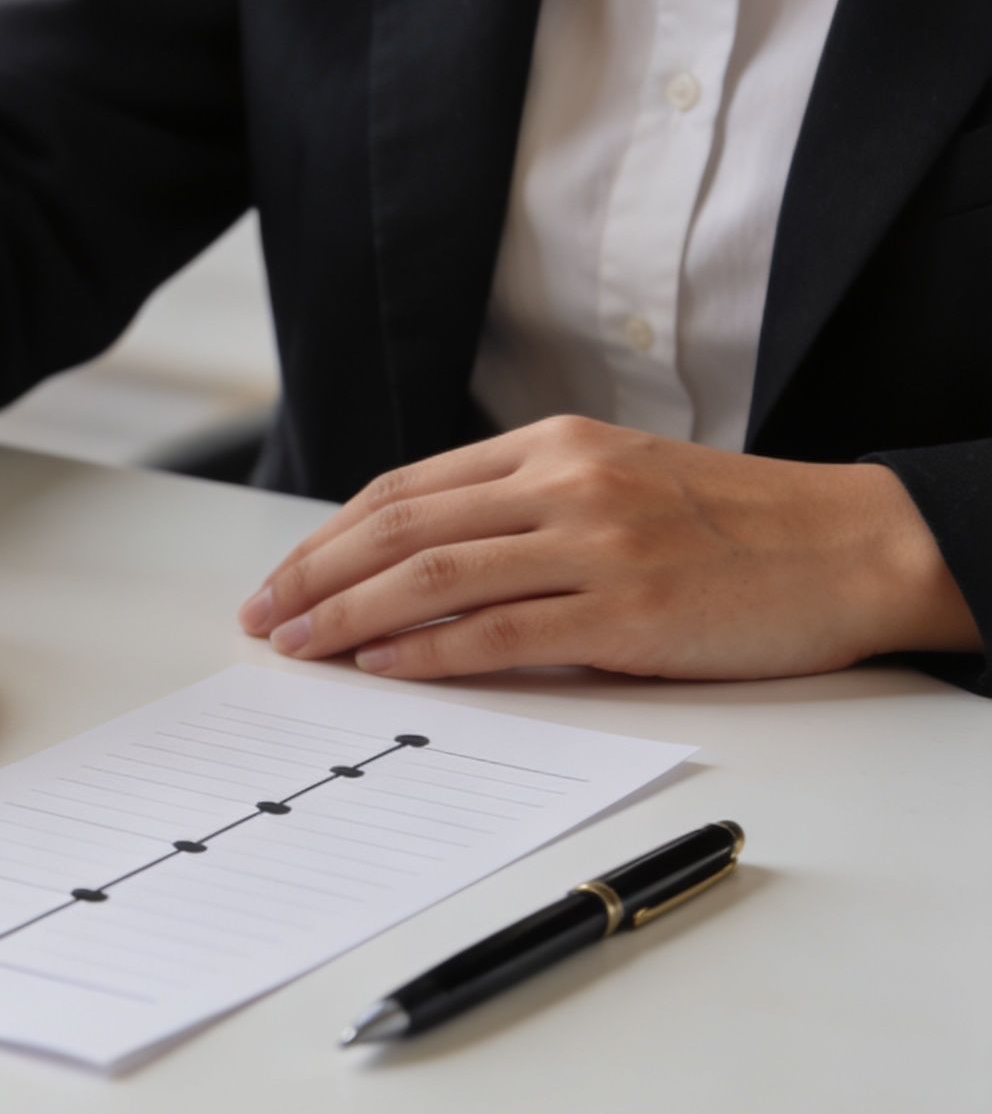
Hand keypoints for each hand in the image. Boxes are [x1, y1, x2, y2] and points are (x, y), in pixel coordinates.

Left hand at [237, 415, 980, 680]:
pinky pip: (500, 632)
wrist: (853, 546)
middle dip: (313, 574)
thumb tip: (419, 563)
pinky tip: (378, 667)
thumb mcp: (619, 483)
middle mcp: (564, 484)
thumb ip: (526, 509)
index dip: (330, 536)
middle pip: (399, 527)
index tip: (282, 577)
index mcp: (553, 446)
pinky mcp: (628, 609)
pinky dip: (426, 651)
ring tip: (298, 647)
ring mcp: (595, 544)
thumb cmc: (734, 526)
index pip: (407, 489)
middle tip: (261, 617)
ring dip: (347, 615)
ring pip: (432, 577)